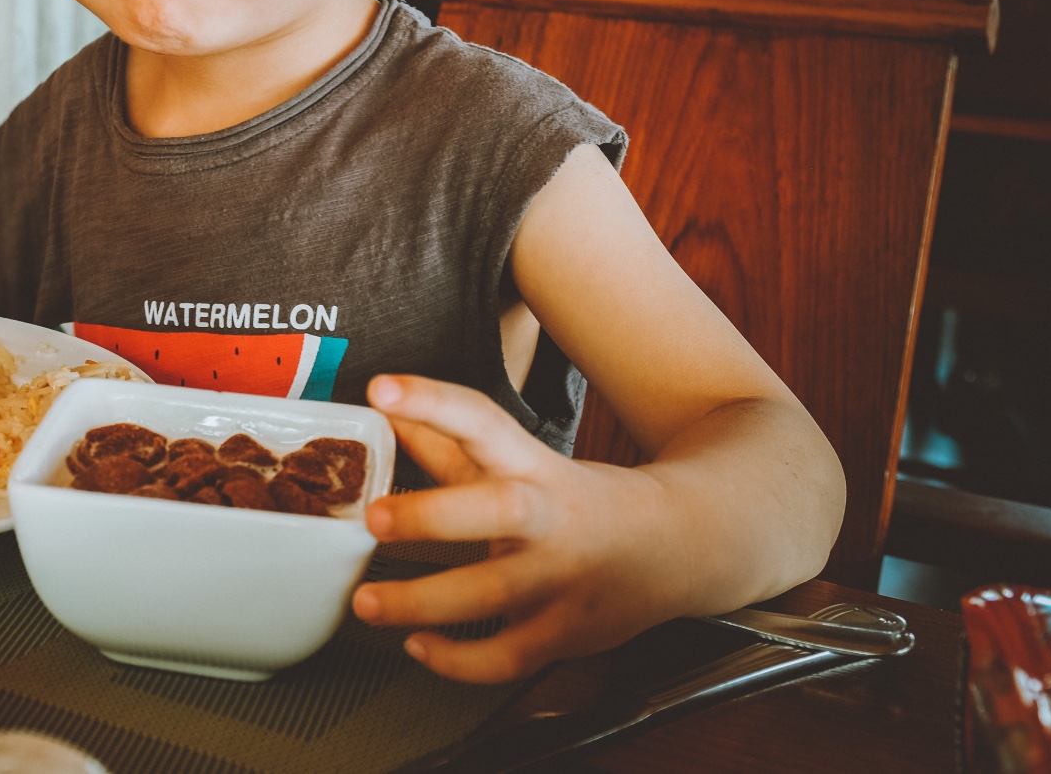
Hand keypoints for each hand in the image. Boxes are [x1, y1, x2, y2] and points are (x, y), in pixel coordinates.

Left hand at [352, 375, 685, 683]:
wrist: (683, 546)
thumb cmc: (581, 501)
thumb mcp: (522, 462)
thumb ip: (451, 444)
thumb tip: (386, 413)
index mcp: (534, 465)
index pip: (483, 420)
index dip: (432, 401)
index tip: (382, 389)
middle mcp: (552, 517)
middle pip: (499, 508)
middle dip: (433, 515)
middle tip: (374, 518)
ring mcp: (565, 579)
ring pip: (497, 593)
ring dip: (424, 602)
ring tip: (368, 602)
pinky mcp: (568, 633)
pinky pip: (512, 657)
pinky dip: (461, 661)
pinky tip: (420, 647)